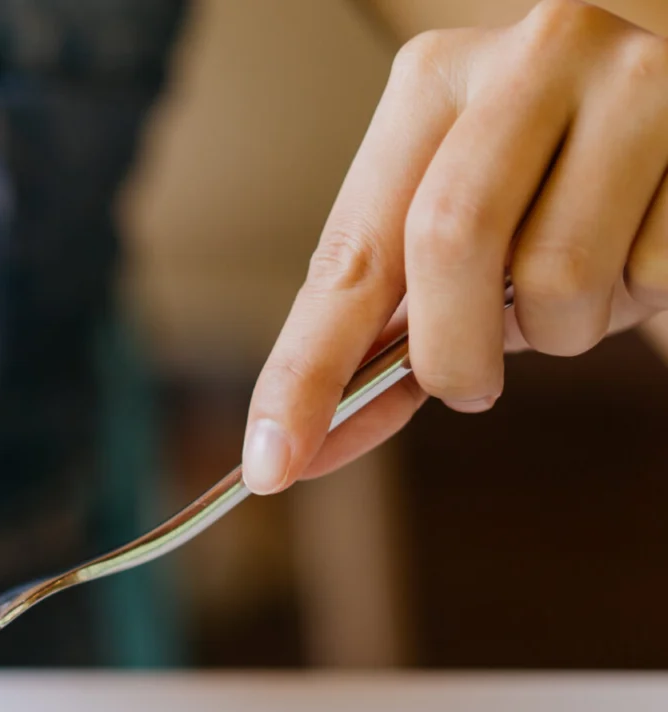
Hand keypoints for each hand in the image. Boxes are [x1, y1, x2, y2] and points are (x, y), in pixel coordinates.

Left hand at [244, 0, 667, 493]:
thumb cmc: (554, 191)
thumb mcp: (459, 242)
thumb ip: (382, 337)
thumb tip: (292, 454)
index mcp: (434, 82)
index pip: (348, 253)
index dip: (305, 370)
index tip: (272, 463)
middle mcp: (530, 57)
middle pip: (449, 240)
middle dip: (450, 351)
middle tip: (468, 386)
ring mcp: (634, 82)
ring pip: (562, 274)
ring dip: (560, 330)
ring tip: (575, 292)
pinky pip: (657, 274)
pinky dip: (642, 298)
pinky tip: (642, 250)